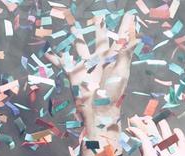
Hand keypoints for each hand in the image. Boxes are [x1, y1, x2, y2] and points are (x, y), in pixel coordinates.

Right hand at [56, 13, 135, 142]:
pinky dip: (56, 59)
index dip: (123, 28)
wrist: (98, 111)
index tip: (128, 16)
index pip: (118, 40)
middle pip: (99, 40)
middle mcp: (99, 60)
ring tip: (73, 28)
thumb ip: (125, 54)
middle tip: (98, 18)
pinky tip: (50, 55)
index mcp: (112, 59)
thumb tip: (134, 38)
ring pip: (80, 48)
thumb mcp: (121, 73)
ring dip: (77, 39)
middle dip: (99, 29)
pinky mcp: (75, 73)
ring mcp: (86, 66)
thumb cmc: (112, 94)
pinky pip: (63, 64)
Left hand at [130, 116, 184, 155]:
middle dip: (150, 127)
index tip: (134, 119)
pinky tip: (175, 130)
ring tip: (160, 121)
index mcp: (151, 153)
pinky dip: (178, 135)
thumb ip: (144, 143)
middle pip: (154, 136)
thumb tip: (134, 128)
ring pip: (168, 137)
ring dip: (164, 129)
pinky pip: (181, 142)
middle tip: (145, 117)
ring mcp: (174, 152)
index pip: (143, 138)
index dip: (139, 129)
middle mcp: (161, 152)